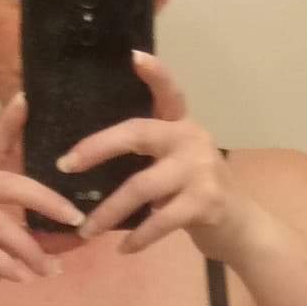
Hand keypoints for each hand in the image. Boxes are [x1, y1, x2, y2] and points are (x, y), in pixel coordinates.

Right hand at [0, 97, 81, 305]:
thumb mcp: (8, 248)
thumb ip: (37, 236)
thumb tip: (79, 234)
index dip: (8, 124)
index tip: (26, 99)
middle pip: (4, 182)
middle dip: (45, 201)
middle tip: (75, 218)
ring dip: (28, 248)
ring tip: (50, 270)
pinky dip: (5, 264)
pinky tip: (24, 278)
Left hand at [67, 54, 244, 257]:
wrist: (241, 227)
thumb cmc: (197, 193)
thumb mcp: (177, 163)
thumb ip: (149, 154)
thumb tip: (89, 159)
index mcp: (182, 125)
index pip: (168, 93)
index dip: (155, 74)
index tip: (135, 56)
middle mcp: (192, 139)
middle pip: (137, 135)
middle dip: (97, 148)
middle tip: (66, 165)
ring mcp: (200, 169)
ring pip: (141, 187)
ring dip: (108, 212)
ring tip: (86, 231)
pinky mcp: (205, 202)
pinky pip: (160, 220)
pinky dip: (138, 237)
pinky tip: (123, 249)